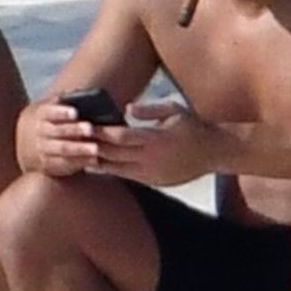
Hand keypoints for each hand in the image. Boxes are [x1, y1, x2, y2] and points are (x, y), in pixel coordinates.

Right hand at [19, 99, 103, 177]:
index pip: (50, 111)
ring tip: (95, 149)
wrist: (26, 143)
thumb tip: (83, 94)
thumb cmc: (46, 120)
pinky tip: (93, 160)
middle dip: (74, 130)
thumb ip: (62, 101)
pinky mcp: (47, 165)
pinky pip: (64, 164)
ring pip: (61, 149)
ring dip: (79, 149)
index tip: (75, 112)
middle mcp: (39, 132)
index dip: (62, 112)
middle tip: (90, 129)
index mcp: (40, 114)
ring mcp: (42, 149)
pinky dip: (79, 162)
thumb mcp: (48, 107)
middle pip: (57, 131)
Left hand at [90, 101, 213, 187]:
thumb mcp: (174, 110)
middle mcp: (152, 159)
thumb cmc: (193, 126)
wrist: (214, 152)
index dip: (101, 133)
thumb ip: (149, 109)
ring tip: (81, 155)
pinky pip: (127, 176)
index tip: (86, 125)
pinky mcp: (154, 182)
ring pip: (117, 170)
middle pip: (114, 155)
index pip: (121, 137)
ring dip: (98, 163)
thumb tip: (126, 108)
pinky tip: (100, 164)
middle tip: (76, 141)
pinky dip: (112, 170)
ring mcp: (152, 174)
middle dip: (94, 147)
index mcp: (156, 139)